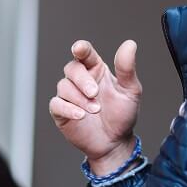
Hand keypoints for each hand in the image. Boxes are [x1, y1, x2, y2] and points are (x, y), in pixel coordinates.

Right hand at [49, 39, 142, 175]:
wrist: (116, 142)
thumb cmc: (122, 114)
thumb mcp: (130, 90)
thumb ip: (127, 68)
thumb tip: (130, 44)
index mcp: (96, 69)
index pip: (85, 53)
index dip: (80, 48)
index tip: (78, 49)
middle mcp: (80, 79)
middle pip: (72, 68)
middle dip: (82, 80)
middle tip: (94, 93)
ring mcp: (69, 95)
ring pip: (63, 86)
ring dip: (79, 98)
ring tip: (95, 110)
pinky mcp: (61, 111)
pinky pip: (56, 104)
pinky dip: (67, 108)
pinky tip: (80, 115)